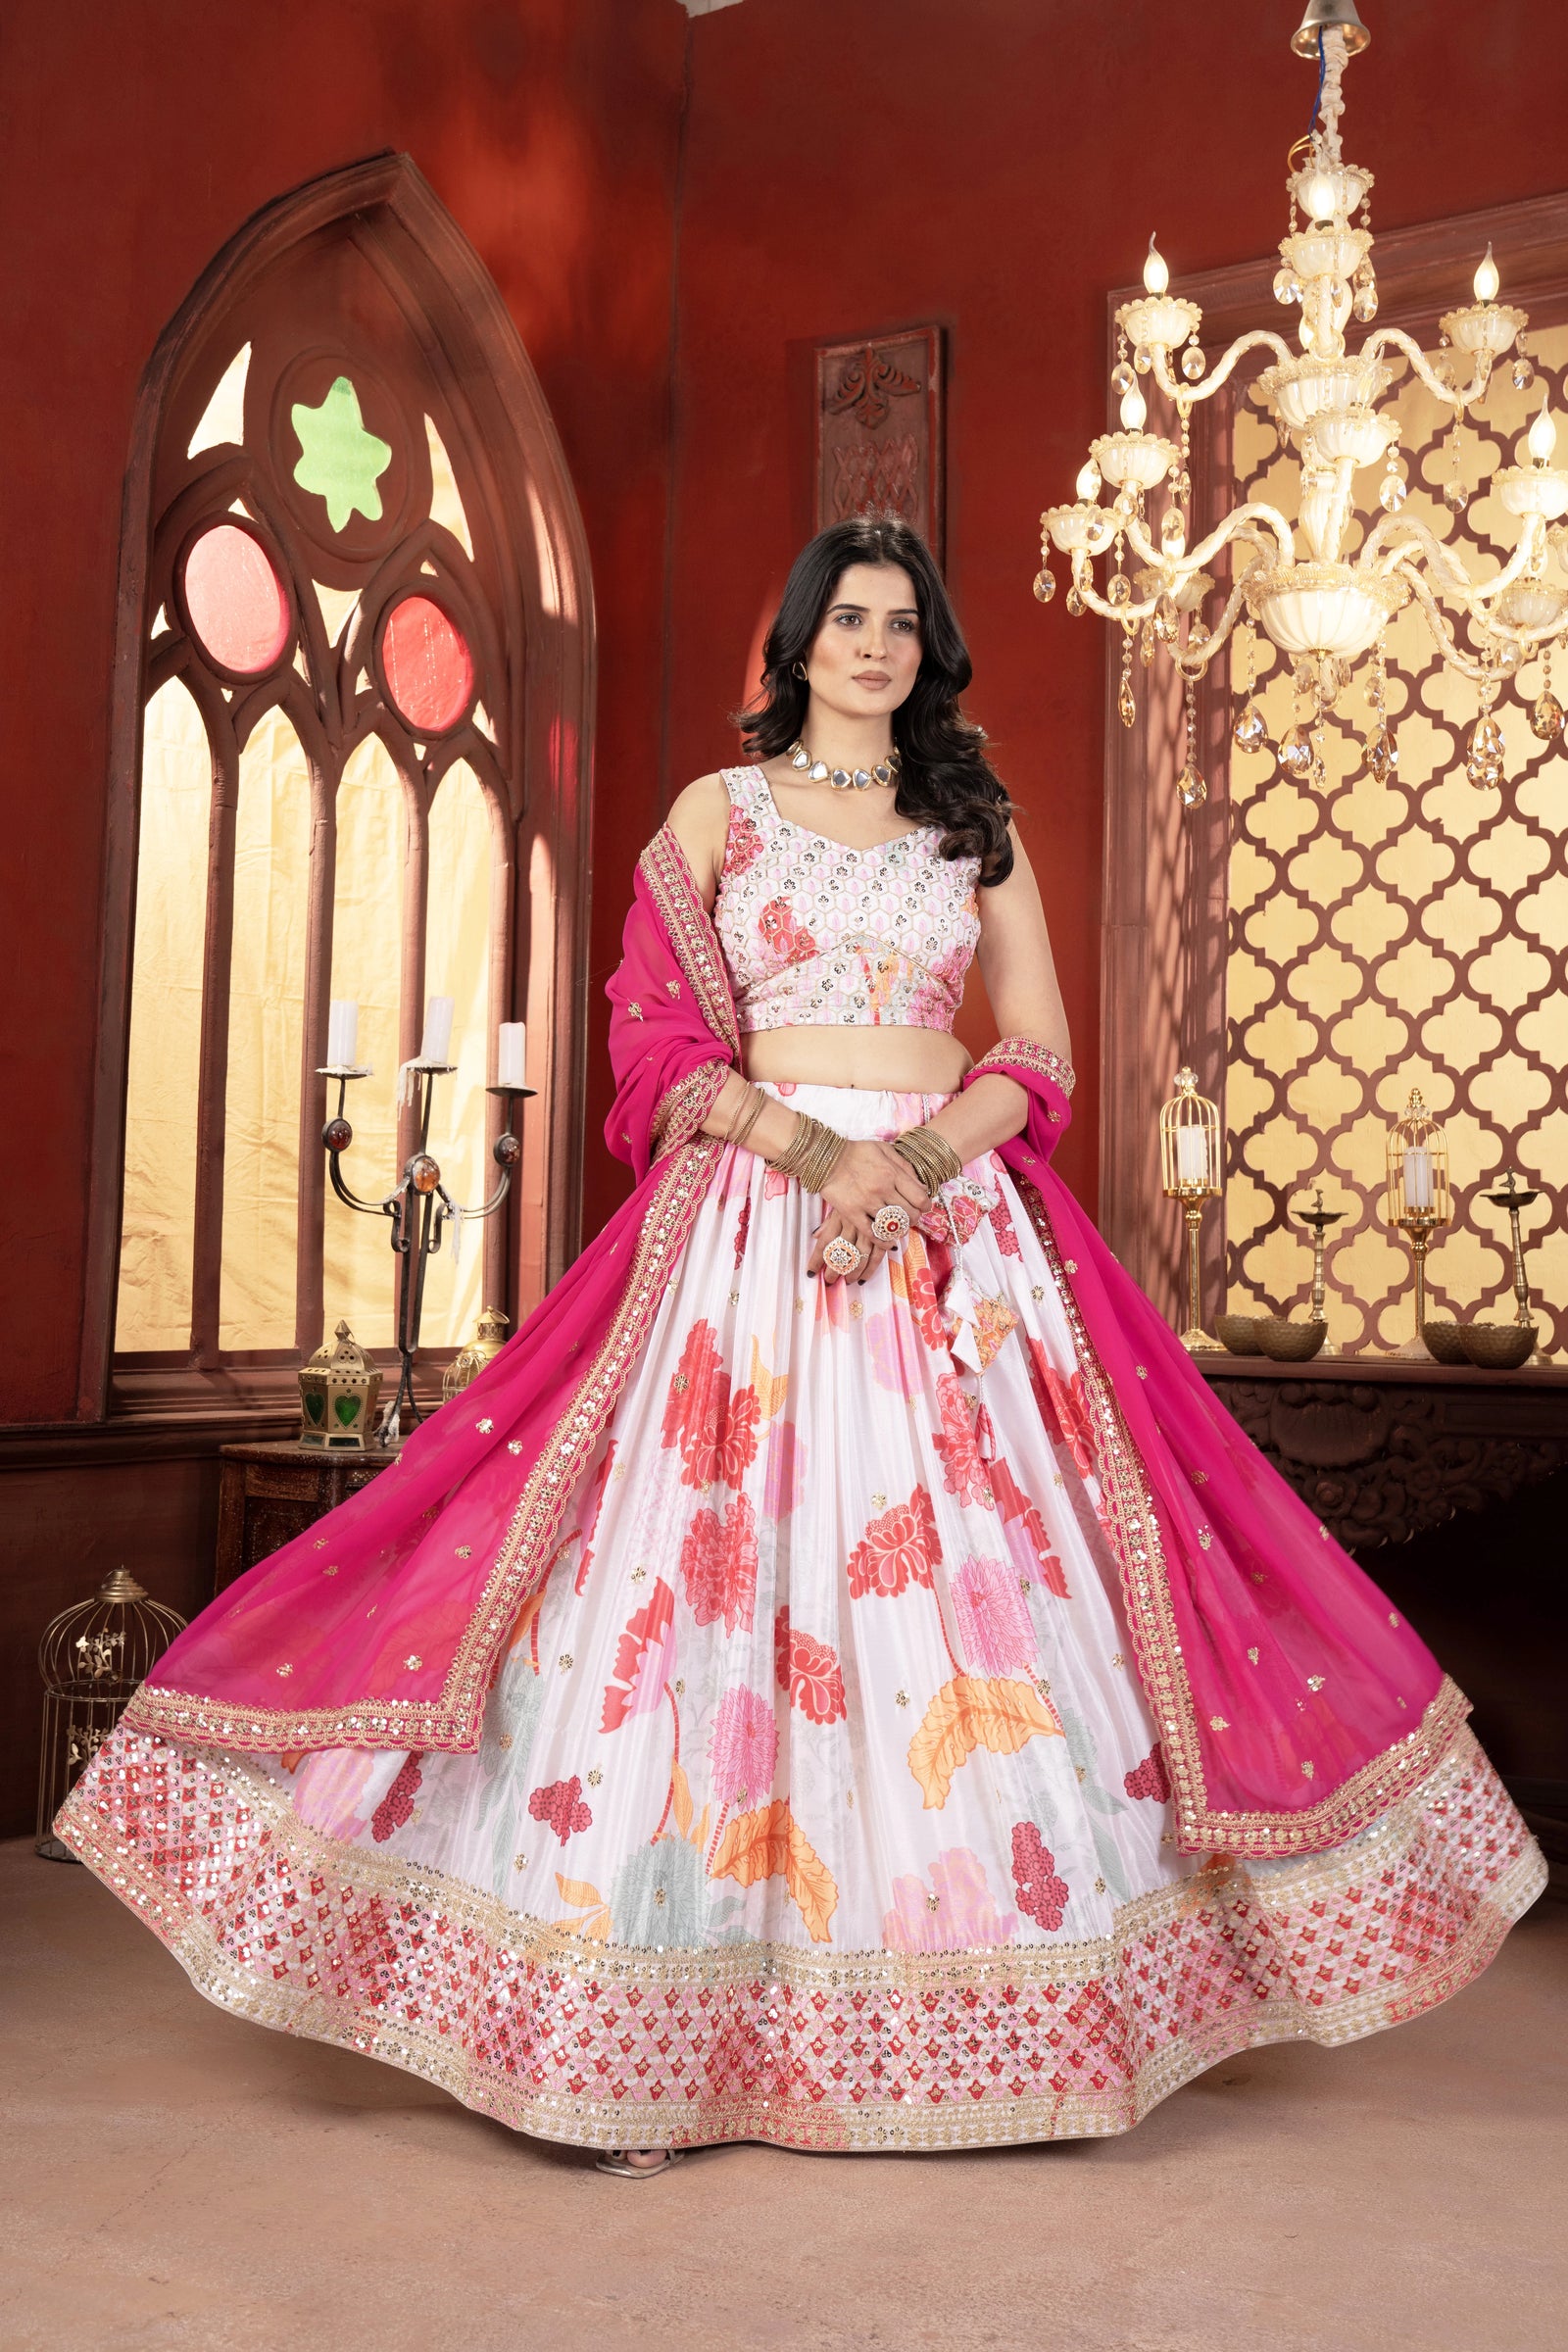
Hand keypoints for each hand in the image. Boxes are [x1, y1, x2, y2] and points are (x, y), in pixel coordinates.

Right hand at [807, 1139, 929, 1283]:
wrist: (826, 1158)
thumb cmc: (857, 1152)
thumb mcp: (885, 1150)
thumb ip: (904, 1167)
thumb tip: (921, 1187)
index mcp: (892, 1173)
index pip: (919, 1197)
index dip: (925, 1205)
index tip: (924, 1207)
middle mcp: (882, 1189)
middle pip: (909, 1214)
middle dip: (915, 1218)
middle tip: (912, 1217)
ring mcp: (866, 1203)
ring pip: (893, 1225)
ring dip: (900, 1229)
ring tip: (900, 1227)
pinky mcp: (852, 1213)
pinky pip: (872, 1234)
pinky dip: (883, 1241)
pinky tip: (888, 1242)